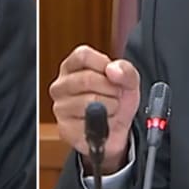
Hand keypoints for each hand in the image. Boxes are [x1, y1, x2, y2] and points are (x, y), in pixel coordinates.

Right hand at [49, 44, 140, 173]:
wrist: (116, 132)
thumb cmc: (115, 100)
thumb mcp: (128, 81)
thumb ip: (126, 70)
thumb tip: (113, 70)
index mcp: (72, 67)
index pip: (82, 56)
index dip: (103, 64)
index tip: (113, 74)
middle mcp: (61, 85)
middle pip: (87, 79)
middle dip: (111, 89)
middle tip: (115, 95)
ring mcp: (60, 107)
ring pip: (90, 102)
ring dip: (110, 107)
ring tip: (109, 109)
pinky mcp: (65, 129)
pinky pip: (89, 124)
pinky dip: (104, 125)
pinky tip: (102, 124)